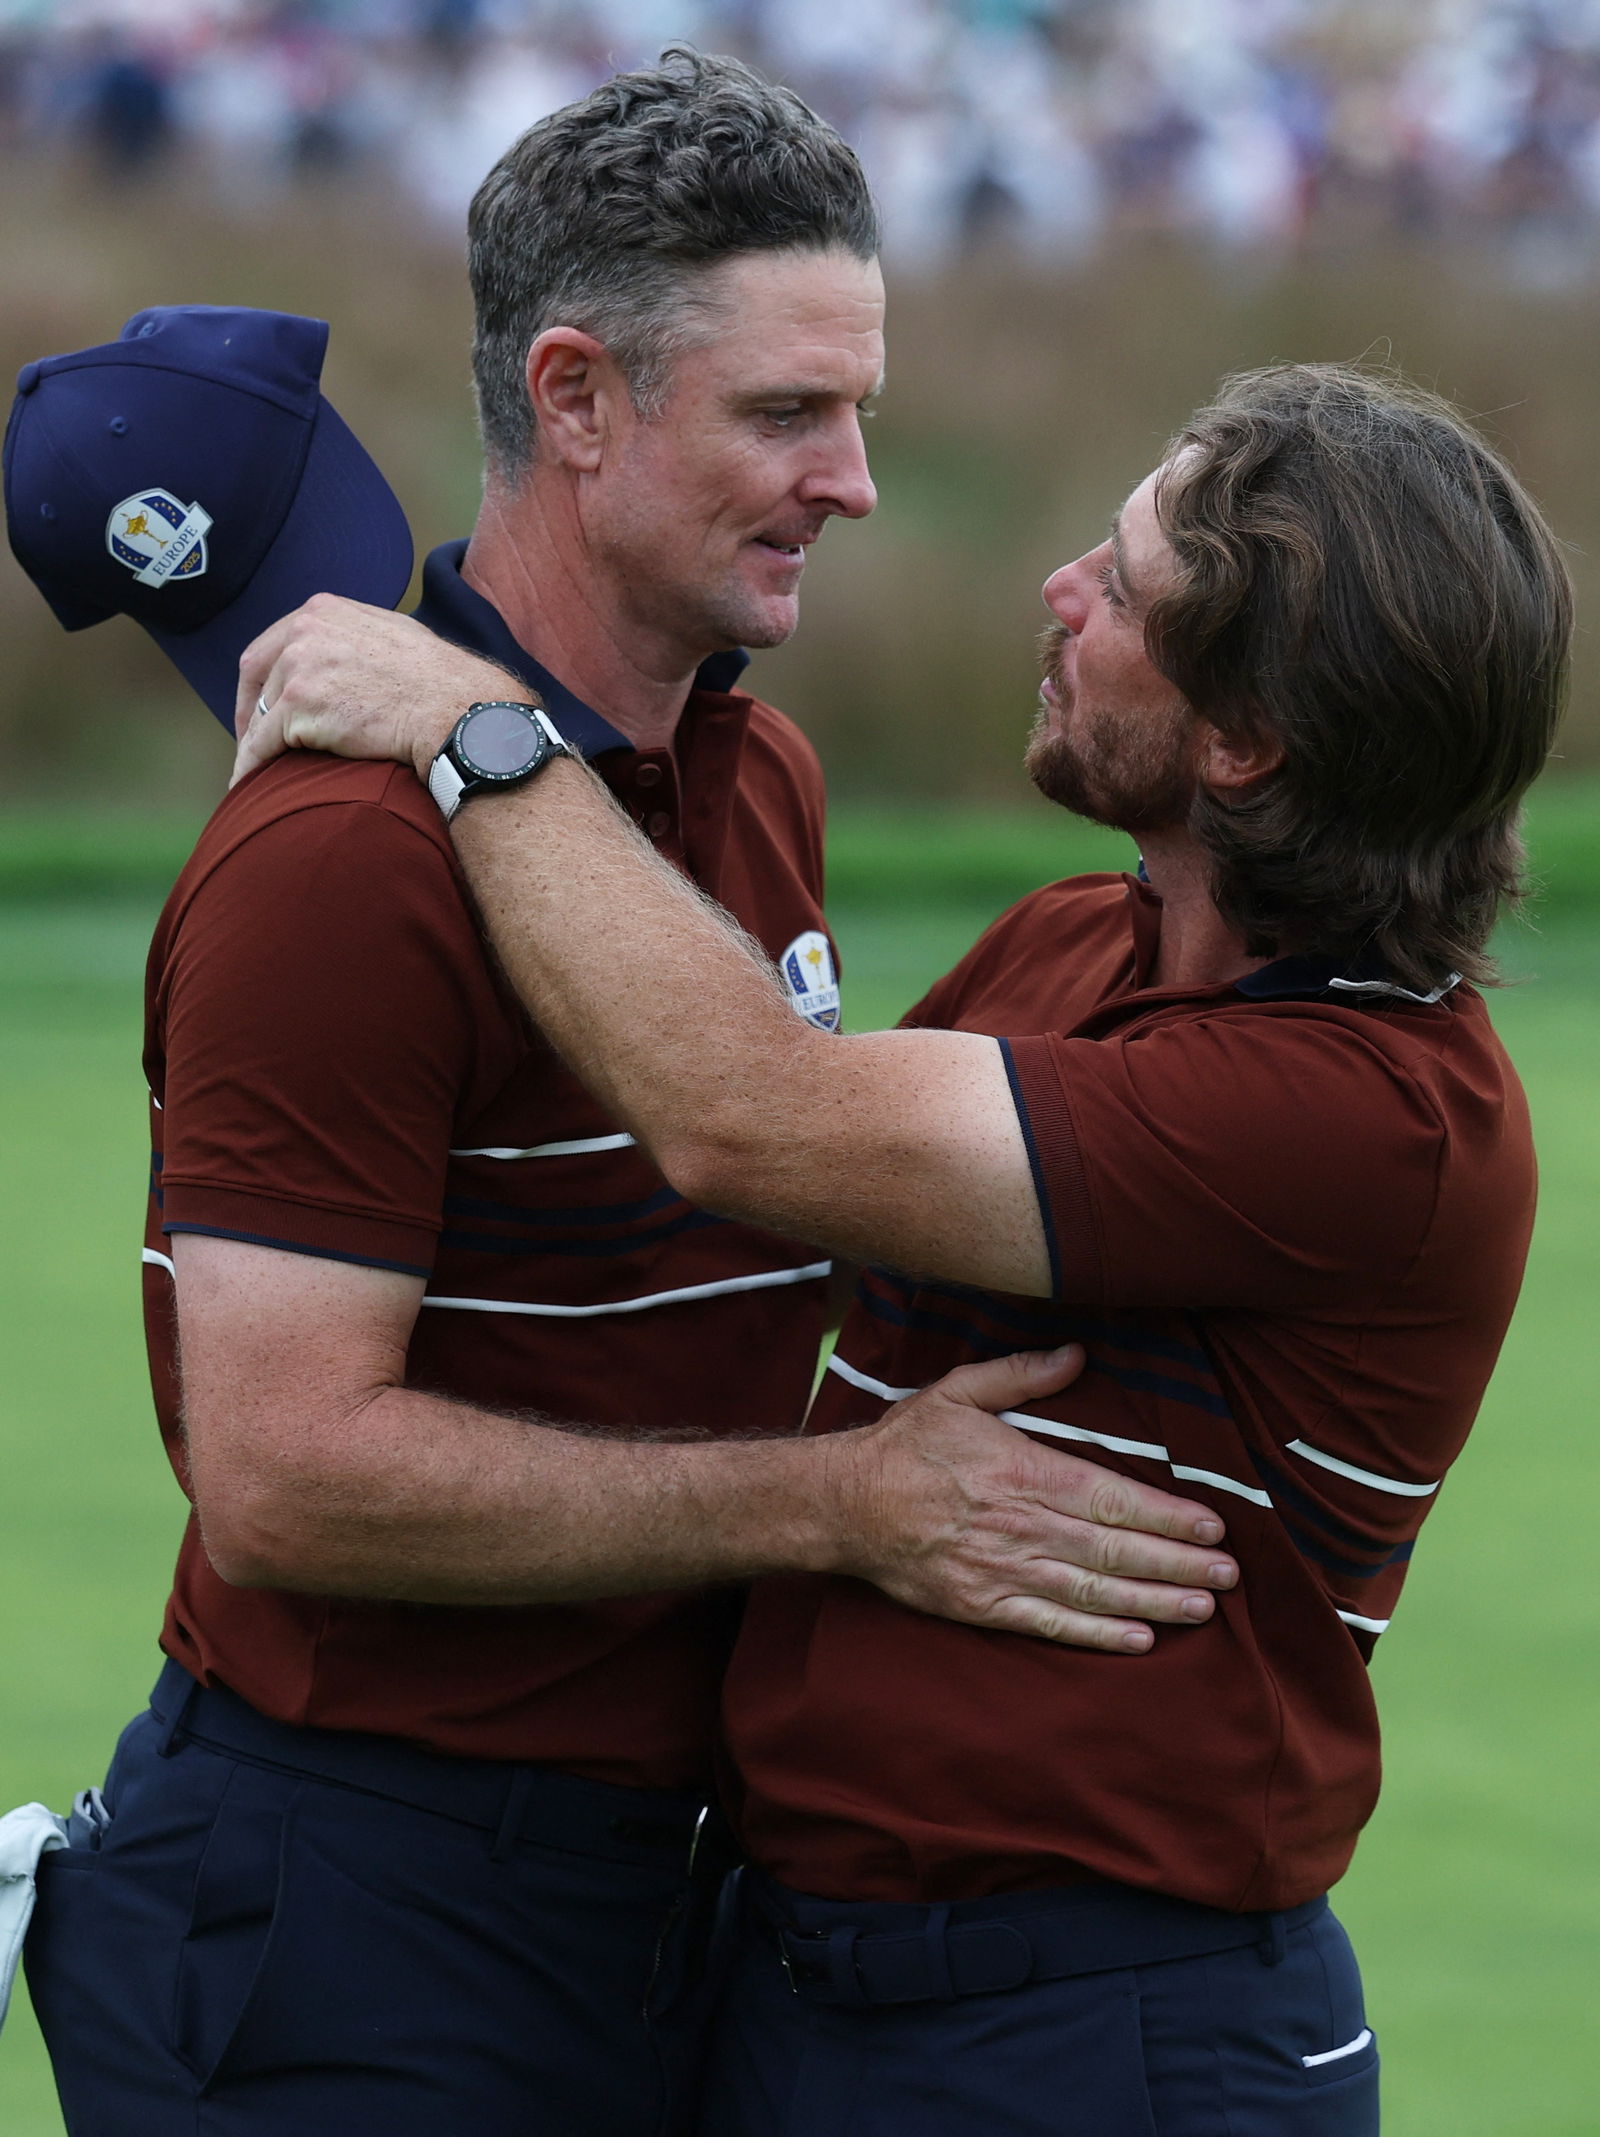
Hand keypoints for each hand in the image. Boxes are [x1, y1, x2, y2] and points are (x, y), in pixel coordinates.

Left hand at [231, 594, 516, 788]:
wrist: (453, 710)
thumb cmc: (437, 681)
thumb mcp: (391, 634)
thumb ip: (356, 637)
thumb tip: (348, 654)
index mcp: (323, 611)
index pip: (272, 644)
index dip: (262, 680)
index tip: (262, 706)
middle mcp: (305, 631)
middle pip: (256, 676)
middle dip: (250, 711)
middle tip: (254, 741)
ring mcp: (298, 667)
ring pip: (259, 713)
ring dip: (255, 744)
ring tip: (256, 772)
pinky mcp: (298, 707)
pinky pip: (261, 744)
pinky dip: (251, 767)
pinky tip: (250, 786)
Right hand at [823, 1346, 1237, 1650]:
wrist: (844, 1505)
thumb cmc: (904, 1445)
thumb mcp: (958, 1392)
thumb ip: (1021, 1375)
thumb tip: (1077, 1354)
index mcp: (1023, 1470)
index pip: (1112, 1499)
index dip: (1168, 1516)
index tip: (1213, 1526)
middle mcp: (1022, 1524)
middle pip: (1115, 1550)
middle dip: (1179, 1563)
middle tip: (1230, 1575)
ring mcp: (1003, 1571)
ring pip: (1093, 1592)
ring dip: (1154, 1602)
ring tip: (1203, 1609)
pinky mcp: (983, 1607)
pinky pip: (1051, 1625)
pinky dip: (1098, 1635)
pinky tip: (1139, 1641)